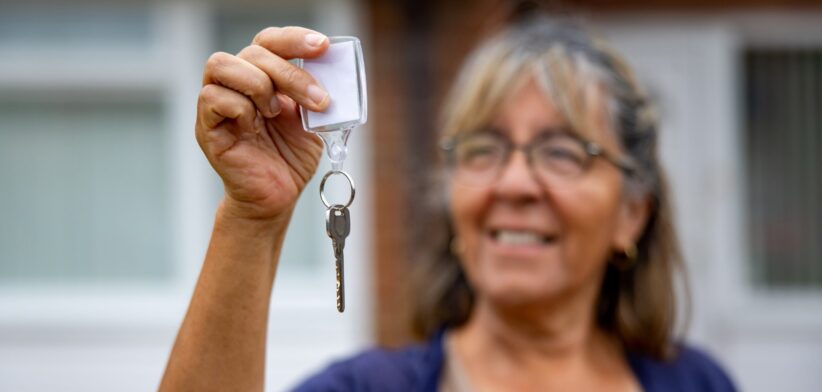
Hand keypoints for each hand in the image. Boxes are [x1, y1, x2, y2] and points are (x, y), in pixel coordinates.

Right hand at [196, 26, 330, 220]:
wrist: (277, 198)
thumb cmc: (290, 158)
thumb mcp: (311, 122)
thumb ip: (315, 96)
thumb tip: (331, 75)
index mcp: (262, 76)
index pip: (269, 41)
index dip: (294, 38)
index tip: (322, 46)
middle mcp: (236, 84)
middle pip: (253, 51)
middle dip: (290, 72)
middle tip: (318, 100)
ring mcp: (217, 104)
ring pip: (222, 64)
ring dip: (259, 84)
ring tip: (276, 113)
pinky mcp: (207, 128)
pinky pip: (212, 97)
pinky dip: (240, 106)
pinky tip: (256, 125)